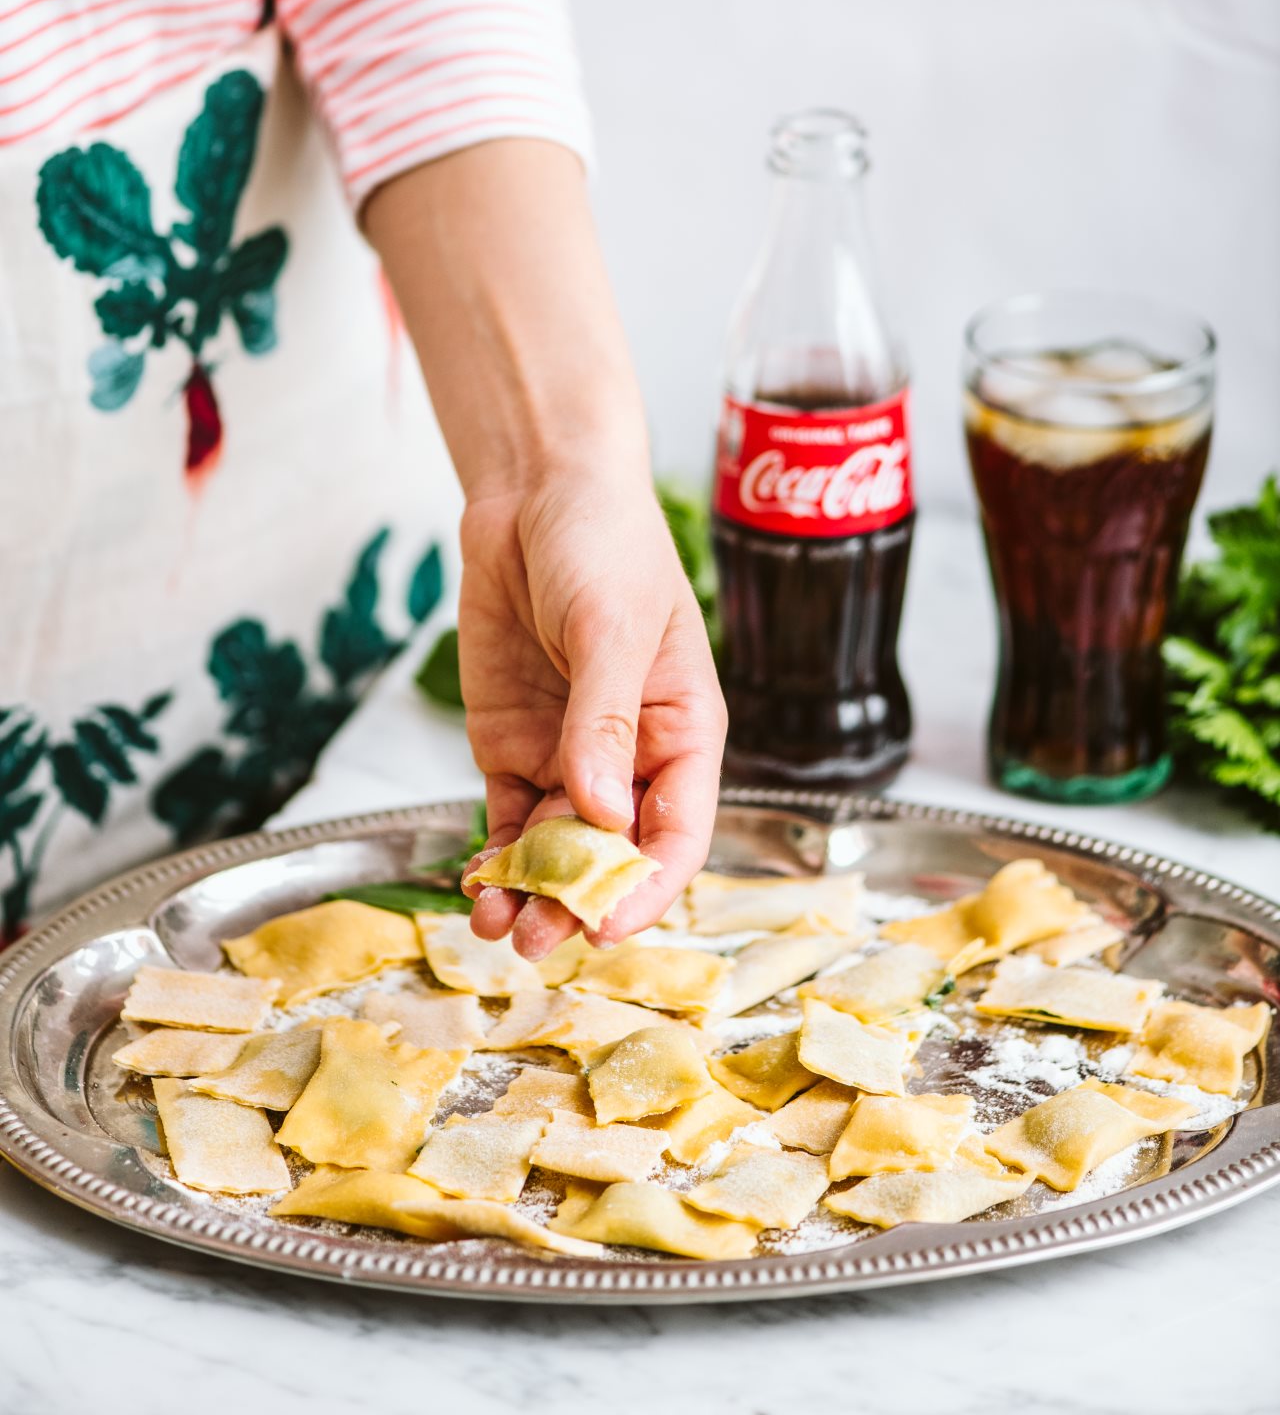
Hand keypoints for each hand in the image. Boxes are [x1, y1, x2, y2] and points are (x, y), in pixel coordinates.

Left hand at [458, 463, 725, 957]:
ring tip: (495, 926)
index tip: (606, 923)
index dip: (648, 886)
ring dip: (530, 892)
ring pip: (555, 848)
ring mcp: (569, 755)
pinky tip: (477, 884)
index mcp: (683, 731)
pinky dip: (494, 858)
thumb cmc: (605, 542)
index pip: (677, 831)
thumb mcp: (612, 625)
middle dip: (577, 902)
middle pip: (611, 854)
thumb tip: (598, 814)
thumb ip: (602, 719)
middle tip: (535, 938)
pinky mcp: (513, 745)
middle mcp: (631, 756)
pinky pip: (507, 819)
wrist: (537, 489)